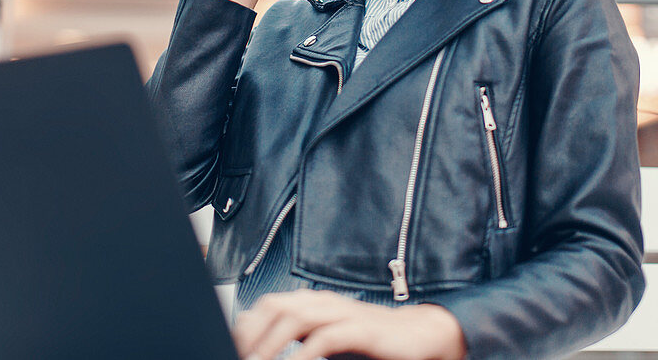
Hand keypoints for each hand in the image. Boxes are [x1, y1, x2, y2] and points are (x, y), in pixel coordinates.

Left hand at [233, 289, 466, 359]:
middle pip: (275, 307)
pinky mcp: (362, 329)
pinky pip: (326, 337)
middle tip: (241, 358)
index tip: (235, 350)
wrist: (421, 336)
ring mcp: (344, 313)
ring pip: (295, 317)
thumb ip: (301, 341)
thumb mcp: (330, 341)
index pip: (268, 305)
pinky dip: (304, 355)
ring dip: (271, 345)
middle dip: (252, 335)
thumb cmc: (373, 342)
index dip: (248, 327)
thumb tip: (265, 352)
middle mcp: (325, 303)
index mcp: (314, 304)